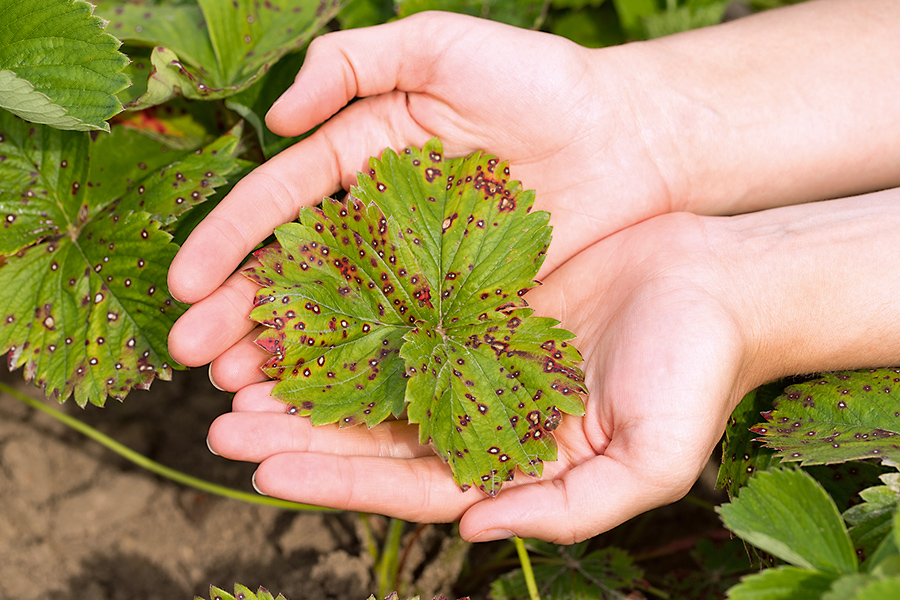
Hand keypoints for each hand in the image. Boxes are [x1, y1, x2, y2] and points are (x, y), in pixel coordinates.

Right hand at [167, 11, 677, 371]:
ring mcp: (420, 264)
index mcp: (364, 153)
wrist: (633, 139)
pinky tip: (320, 395)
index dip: (230, 239)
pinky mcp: (463, 301)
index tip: (185, 283)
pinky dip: (360, 365)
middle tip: (191, 355)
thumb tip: (278, 113)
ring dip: (285, 347)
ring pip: (339, 311)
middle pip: (297, 267)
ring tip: (236, 387)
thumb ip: (355, 63)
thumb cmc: (544, 83)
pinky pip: (402, 336)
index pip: (281, 200)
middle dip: (240, 309)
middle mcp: (381, 214)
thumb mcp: (442, 46)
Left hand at [206, 211, 755, 542]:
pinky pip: (404, 307)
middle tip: (222, 420)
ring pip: (376, 371)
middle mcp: (483, 412)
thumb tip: (473, 532)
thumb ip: (569, 511)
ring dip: (311, 375)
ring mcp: (475, 352)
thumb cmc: (696, 371)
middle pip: (374, 432)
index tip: (261, 469)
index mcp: (510, 462)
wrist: (720, 281)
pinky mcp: (479, 297)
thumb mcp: (649, 460)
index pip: (405, 484)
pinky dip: (354, 313)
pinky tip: (305, 304)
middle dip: (298, 432)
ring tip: (238, 370)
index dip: (335, 481)